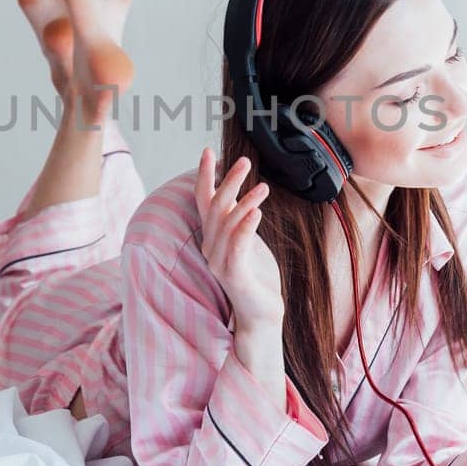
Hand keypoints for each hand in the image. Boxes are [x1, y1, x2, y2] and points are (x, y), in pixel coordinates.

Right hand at [194, 149, 281, 327]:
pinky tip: (256, 212)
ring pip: (227, 225)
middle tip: (245, 161)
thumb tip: (245, 195)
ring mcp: (220, 263)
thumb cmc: (256, 276)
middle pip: (215, 208)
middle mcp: (210, 248)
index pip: (203, 202)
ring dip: (244, 202)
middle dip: (228, 182)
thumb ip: (240, 220)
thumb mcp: (246, 241)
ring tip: (262, 187)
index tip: (207, 151)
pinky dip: (245, 228)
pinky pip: (237, 247)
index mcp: (212, 238)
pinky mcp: (235, 277)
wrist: (261, 314)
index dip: (205, 177)